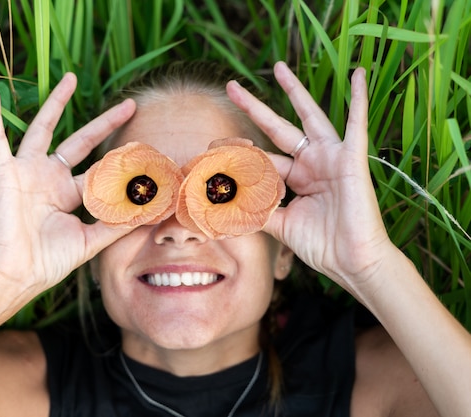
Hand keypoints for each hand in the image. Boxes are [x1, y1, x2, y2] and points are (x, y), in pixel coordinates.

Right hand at [0, 74, 135, 294]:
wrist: (16, 275)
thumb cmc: (48, 261)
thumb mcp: (91, 239)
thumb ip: (118, 224)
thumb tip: (152, 213)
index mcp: (68, 194)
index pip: (100, 170)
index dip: (123, 163)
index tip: (149, 153)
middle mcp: (50, 178)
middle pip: (81, 141)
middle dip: (105, 124)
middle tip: (130, 105)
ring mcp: (27, 172)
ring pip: (43, 128)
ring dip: (56, 103)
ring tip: (71, 78)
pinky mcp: (5, 172)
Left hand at [227, 62, 393, 292]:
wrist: (351, 261)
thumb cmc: (322, 245)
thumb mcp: (281, 225)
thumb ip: (258, 211)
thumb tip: (227, 207)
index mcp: (296, 178)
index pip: (261, 158)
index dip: (237, 156)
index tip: (210, 149)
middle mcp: (312, 163)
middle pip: (278, 128)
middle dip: (255, 108)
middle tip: (231, 86)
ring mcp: (331, 158)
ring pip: (309, 116)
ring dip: (295, 91)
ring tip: (279, 67)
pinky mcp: (352, 159)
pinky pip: (357, 123)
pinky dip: (359, 99)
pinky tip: (358, 75)